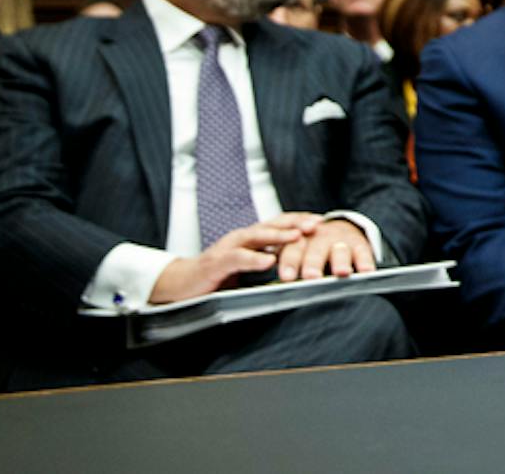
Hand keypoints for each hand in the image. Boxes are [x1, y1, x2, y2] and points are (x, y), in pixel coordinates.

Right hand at [148, 213, 320, 303]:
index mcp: (251, 238)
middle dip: (296, 223)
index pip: (280, 223)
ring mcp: (228, 248)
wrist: (182, 283)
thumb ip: (269, 260)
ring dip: (278, 236)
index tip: (323, 222)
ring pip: (257, 237)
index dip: (300, 221)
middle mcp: (241, 237)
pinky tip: (268, 262)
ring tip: (298, 236)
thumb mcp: (248, 265)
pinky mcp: (216, 264)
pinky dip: (254, 259)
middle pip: (272, 224)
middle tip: (318, 224)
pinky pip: (237, 259)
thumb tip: (299, 261)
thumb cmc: (218, 274)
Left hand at [277, 216, 375, 280]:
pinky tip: (366, 272)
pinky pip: (363, 252)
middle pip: (315, 249)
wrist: (339, 228)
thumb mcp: (298, 252)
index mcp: (300, 239)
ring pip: (339, 250)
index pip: (293, 249)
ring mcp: (340, 239)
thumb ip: (288, 266)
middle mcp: (319, 237)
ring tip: (341, 273)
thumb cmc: (312, 249)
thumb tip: (273, 292)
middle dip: (313, 263)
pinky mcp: (359, 243)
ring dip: (340, 261)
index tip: (288, 277)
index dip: (290, 262)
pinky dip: (365, 262)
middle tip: (311, 277)